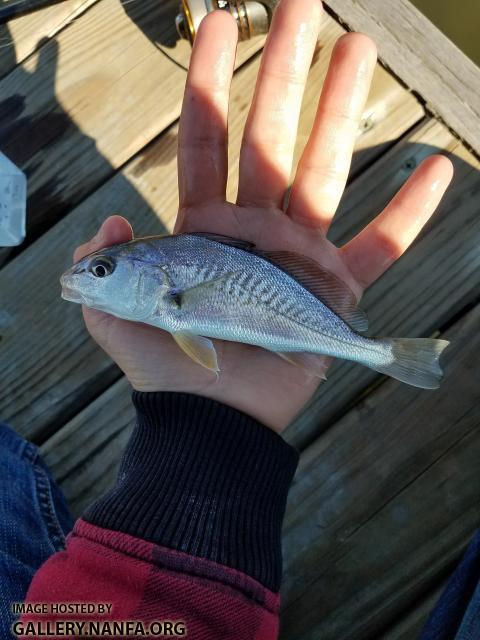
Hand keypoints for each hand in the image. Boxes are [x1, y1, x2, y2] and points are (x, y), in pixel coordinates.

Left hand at [74, 0, 452, 432]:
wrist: (212, 422)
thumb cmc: (164, 369)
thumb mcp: (111, 313)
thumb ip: (101, 262)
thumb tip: (115, 220)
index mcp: (202, 226)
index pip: (205, 137)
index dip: (209, 78)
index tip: (220, 20)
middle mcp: (254, 229)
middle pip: (272, 135)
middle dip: (286, 70)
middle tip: (305, 7)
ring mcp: (298, 256)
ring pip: (328, 172)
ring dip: (346, 112)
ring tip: (363, 52)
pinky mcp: (334, 292)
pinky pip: (380, 247)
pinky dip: (409, 214)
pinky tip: (437, 169)